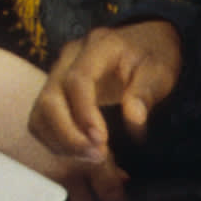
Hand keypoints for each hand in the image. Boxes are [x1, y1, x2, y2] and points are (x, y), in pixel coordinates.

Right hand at [28, 19, 181, 172]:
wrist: (141, 43)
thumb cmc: (151, 56)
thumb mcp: (159, 70)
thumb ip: (146, 92)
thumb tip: (134, 120)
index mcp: (97, 47)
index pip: (77, 81)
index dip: (84, 114)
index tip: (101, 140)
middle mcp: (68, 59)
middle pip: (49, 100)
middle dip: (68, 135)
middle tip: (96, 156)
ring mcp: (56, 75)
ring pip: (41, 114)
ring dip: (61, 143)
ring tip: (92, 157)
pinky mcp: (54, 93)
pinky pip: (42, 122)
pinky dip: (58, 143)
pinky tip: (84, 152)